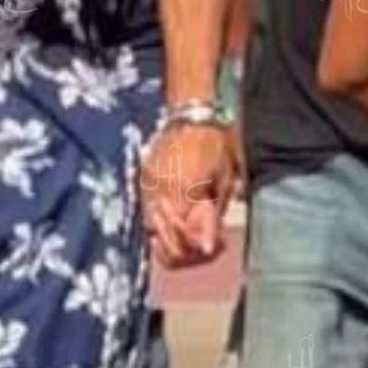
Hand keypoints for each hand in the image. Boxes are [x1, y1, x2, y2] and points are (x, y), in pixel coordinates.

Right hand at [142, 121, 237, 268]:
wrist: (191, 114)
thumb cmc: (215, 144)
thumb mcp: (224, 180)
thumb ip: (212, 216)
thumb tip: (205, 248)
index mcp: (184, 192)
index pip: (185, 238)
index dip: (199, 250)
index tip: (214, 250)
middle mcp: (161, 193)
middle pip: (165, 240)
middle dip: (185, 253)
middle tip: (202, 251)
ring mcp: (148, 188)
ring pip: (152, 231)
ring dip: (171, 242)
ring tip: (189, 242)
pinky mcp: (142, 182)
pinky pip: (147, 214)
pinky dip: (160, 227)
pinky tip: (174, 227)